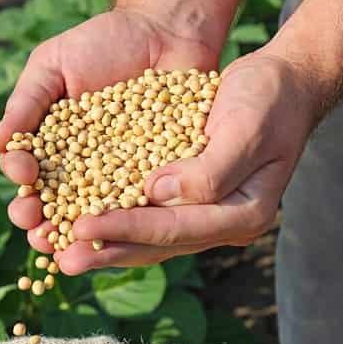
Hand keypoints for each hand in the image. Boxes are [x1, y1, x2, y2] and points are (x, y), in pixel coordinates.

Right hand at [0, 9, 218, 255]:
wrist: (165, 31)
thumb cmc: (102, 43)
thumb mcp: (54, 64)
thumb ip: (27, 102)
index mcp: (49, 148)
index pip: (27, 174)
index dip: (22, 182)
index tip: (24, 177)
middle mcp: (80, 171)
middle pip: (55, 207)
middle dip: (43, 223)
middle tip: (39, 231)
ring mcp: (119, 179)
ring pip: (95, 217)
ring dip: (80, 236)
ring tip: (71, 247)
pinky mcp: (157, 180)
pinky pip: (142, 205)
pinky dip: (130, 222)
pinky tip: (122, 232)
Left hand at [57, 49, 324, 274]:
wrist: (283, 83)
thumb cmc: (270, 100)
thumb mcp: (247, 127)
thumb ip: (209, 170)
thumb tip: (158, 194)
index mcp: (244, 214)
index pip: (176, 227)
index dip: (127, 229)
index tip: (82, 228)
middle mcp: (223, 223)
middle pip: (158, 244)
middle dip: (106, 250)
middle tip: (62, 260)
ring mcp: (206, 214)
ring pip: (148, 237)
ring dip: (104, 244)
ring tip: (59, 252)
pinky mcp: (188, 198)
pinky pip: (146, 215)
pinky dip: (113, 218)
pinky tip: (77, 221)